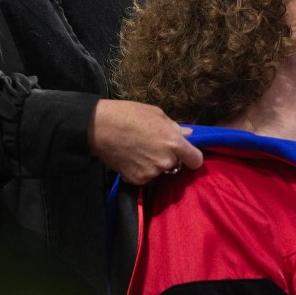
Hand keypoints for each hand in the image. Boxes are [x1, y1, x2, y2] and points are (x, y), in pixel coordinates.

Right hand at [87, 99, 202, 184]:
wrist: (99, 128)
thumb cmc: (128, 115)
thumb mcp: (156, 114)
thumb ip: (174, 127)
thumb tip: (188, 135)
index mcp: (174, 143)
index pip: (196, 160)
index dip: (192, 157)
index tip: (186, 154)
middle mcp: (166, 161)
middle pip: (176, 165)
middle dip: (168, 157)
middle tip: (153, 145)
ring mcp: (151, 173)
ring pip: (159, 171)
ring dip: (153, 164)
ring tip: (138, 150)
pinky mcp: (137, 180)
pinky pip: (145, 176)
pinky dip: (140, 170)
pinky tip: (130, 157)